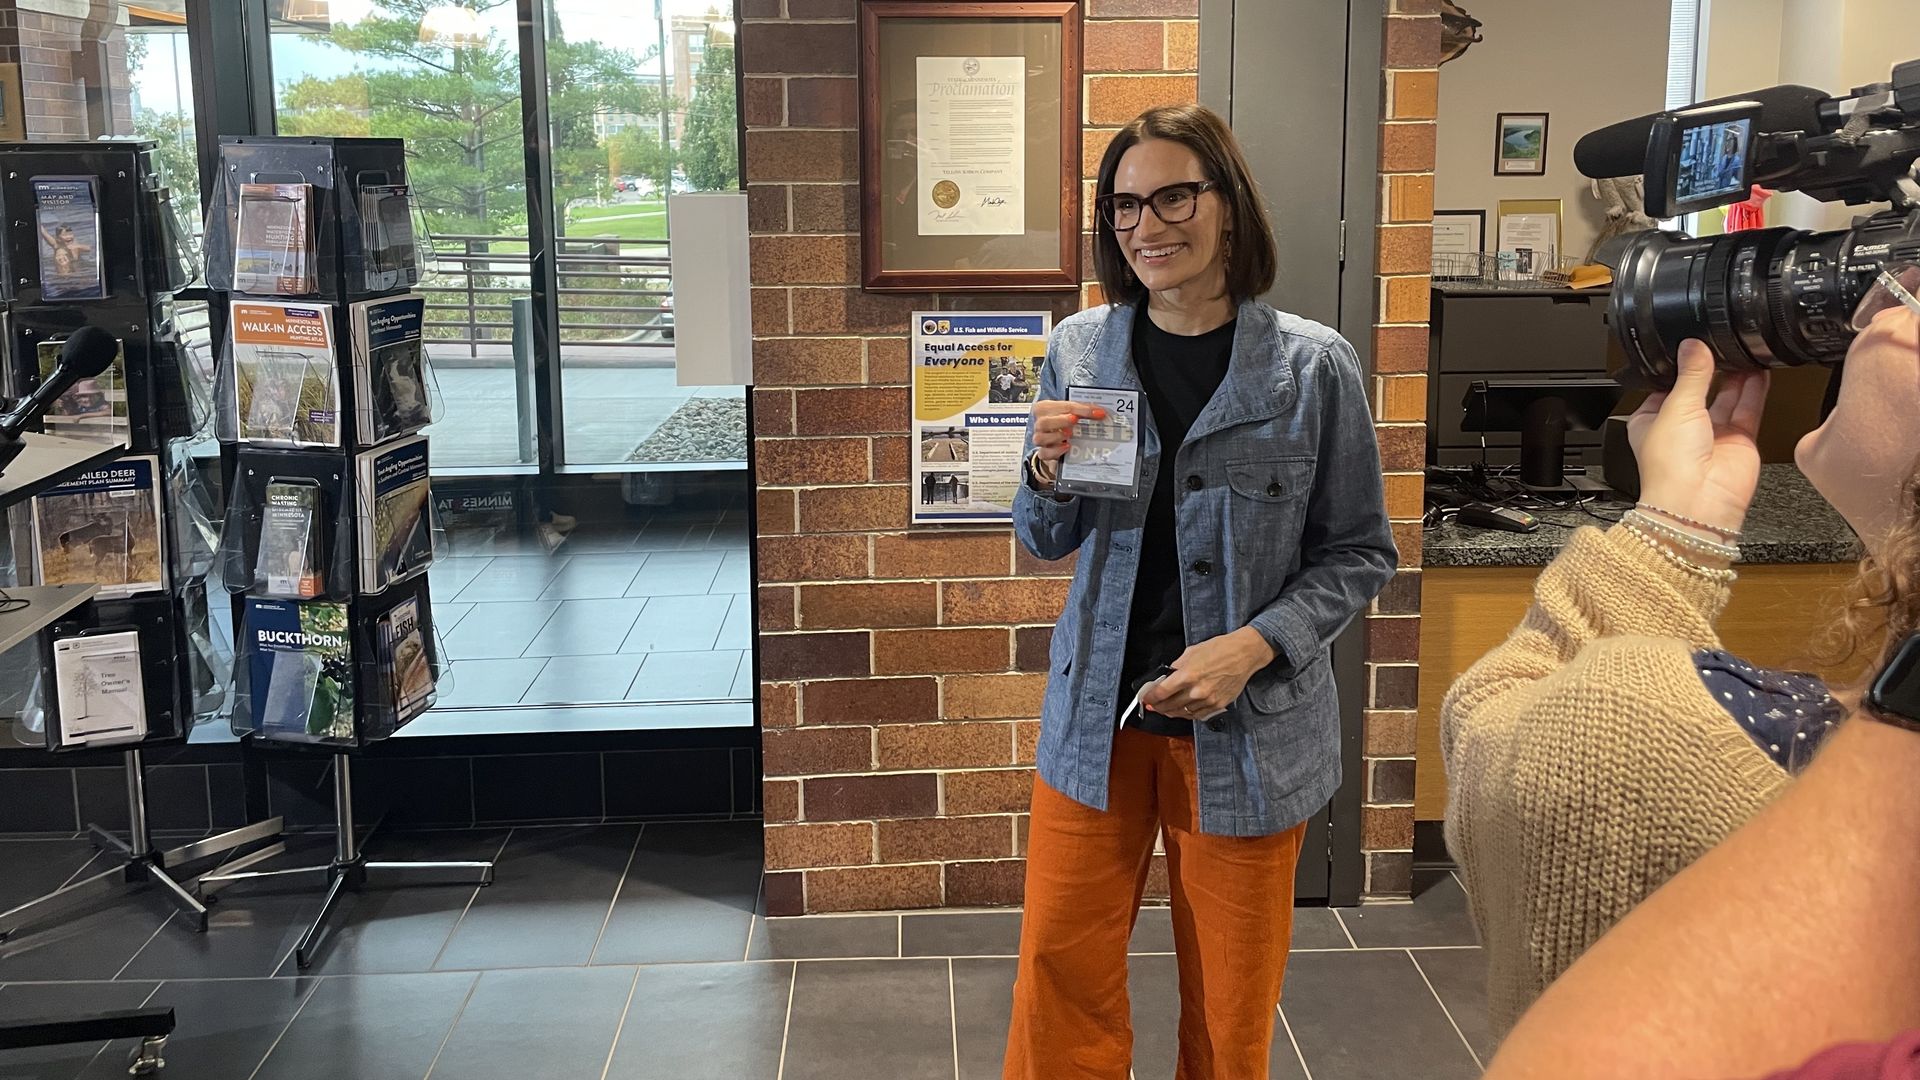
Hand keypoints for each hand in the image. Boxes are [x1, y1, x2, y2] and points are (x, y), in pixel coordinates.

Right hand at [1028, 399, 1106, 486]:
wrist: (1056, 436)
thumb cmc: (1063, 420)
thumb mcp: (1073, 412)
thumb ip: (1085, 410)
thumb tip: (1101, 413)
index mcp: (1045, 408)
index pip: (1061, 406)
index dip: (1080, 408)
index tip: (1096, 412)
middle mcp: (1040, 423)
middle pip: (1044, 422)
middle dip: (1061, 421)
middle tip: (1075, 420)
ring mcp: (1040, 439)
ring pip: (1040, 438)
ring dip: (1056, 436)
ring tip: (1069, 434)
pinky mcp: (1043, 452)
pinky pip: (1044, 453)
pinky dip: (1054, 451)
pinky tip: (1066, 447)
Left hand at [1142, 628, 1276, 720]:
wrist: (1244, 654)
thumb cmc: (1220, 649)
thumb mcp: (1192, 652)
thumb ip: (1177, 666)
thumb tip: (1166, 677)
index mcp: (1188, 675)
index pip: (1161, 692)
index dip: (1150, 697)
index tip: (1145, 698)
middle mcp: (1197, 690)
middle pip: (1170, 706)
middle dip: (1158, 706)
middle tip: (1152, 705)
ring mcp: (1208, 700)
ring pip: (1183, 713)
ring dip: (1171, 712)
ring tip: (1165, 709)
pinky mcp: (1218, 705)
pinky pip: (1197, 715)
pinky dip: (1187, 714)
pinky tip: (1182, 711)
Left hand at [1626, 340, 1768, 535]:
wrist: (1698, 503)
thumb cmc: (1670, 466)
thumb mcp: (1675, 407)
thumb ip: (1690, 375)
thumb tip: (1692, 346)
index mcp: (1651, 421)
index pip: (1665, 386)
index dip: (1678, 367)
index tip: (1691, 344)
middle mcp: (1681, 428)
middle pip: (1699, 389)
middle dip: (1710, 368)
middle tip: (1721, 342)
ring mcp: (1712, 435)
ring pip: (1727, 397)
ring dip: (1736, 375)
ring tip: (1743, 349)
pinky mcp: (1739, 440)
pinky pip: (1749, 408)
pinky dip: (1755, 390)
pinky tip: (1760, 370)